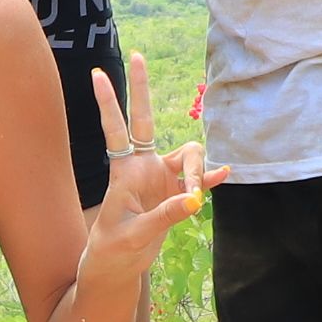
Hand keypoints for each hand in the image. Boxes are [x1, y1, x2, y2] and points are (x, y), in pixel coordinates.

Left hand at [85, 52, 221, 277]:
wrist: (118, 265)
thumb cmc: (114, 248)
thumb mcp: (135, 234)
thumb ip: (164, 216)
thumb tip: (194, 201)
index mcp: (124, 171)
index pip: (116, 130)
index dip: (108, 103)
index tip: (97, 74)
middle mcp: (142, 166)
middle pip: (145, 119)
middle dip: (141, 88)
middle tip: (137, 55)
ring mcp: (161, 177)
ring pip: (186, 155)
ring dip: (196, 173)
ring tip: (193, 203)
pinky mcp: (176, 193)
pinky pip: (199, 179)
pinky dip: (210, 177)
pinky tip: (225, 174)